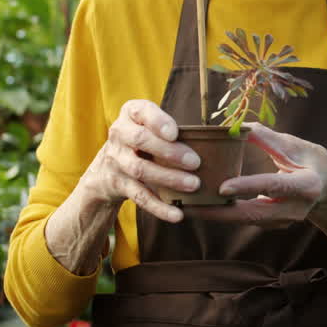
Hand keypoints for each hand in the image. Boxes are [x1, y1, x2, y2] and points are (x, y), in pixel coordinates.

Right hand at [77, 99, 200, 222]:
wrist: (106, 168)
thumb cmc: (143, 140)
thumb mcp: (149, 124)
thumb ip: (171, 127)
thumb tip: (219, 140)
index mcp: (131, 113)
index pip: (141, 111)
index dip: (158, 122)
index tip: (175, 133)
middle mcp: (119, 134)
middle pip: (141, 140)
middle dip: (169, 151)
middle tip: (195, 162)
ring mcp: (117, 160)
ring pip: (141, 169)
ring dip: (168, 178)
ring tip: (194, 184)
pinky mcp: (119, 184)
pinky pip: (140, 196)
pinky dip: (159, 207)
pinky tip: (177, 214)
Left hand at [189, 123, 326, 226]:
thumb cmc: (313, 161)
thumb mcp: (296, 145)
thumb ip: (268, 139)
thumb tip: (240, 126)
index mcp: (306, 185)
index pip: (273, 185)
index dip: (248, 187)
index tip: (222, 187)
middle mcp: (295, 209)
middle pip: (253, 213)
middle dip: (219, 212)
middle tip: (190, 206)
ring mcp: (283, 221)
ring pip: (245, 220)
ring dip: (217, 215)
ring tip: (187, 207)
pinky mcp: (272, 225)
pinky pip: (245, 219)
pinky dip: (224, 214)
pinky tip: (202, 207)